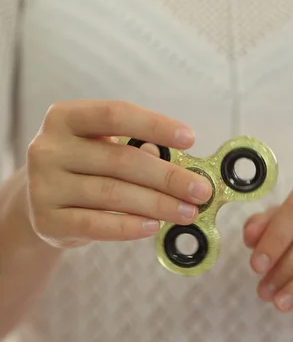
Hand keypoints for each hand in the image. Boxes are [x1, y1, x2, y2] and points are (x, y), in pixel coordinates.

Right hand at [26, 100, 212, 248]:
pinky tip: (154, 226)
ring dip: (158, 205)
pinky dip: (130, 226)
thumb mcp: (105, 150)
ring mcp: (44, 185)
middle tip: (201, 191)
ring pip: (113, 194)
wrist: (42, 204)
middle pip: (120, 160)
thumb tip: (182, 171)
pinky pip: (96, 224)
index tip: (190, 139)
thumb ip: (137, 152)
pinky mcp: (47, 220)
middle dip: (168, 177)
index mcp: (65, 118)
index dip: (154, 125)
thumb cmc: (86, 170)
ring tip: (188, 212)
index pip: (115, 114)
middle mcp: (48, 147)